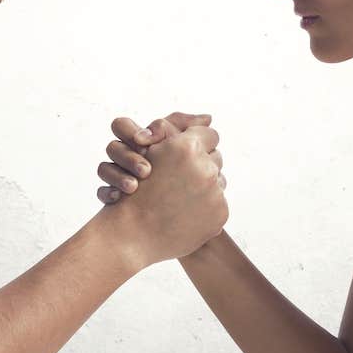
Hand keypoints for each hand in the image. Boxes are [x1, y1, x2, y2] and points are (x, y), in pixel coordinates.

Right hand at [103, 115, 227, 267]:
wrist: (132, 235)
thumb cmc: (135, 189)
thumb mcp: (150, 150)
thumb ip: (177, 127)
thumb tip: (209, 118)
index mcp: (187, 147)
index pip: (209, 134)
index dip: (196, 141)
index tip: (185, 153)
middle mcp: (205, 168)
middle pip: (216, 157)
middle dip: (201, 164)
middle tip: (182, 176)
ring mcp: (214, 193)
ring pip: (219, 181)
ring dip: (204, 185)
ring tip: (181, 196)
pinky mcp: (219, 215)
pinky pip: (218, 203)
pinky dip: (205, 207)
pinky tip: (185, 212)